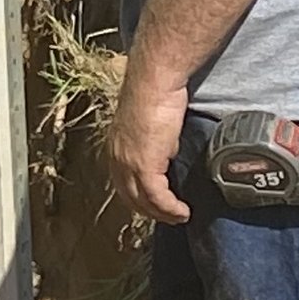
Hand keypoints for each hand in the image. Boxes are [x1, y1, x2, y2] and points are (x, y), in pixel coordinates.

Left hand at [109, 64, 190, 224]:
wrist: (155, 82)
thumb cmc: (155, 93)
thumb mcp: (152, 124)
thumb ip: (155, 142)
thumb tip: (167, 154)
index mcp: (116, 147)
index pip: (123, 182)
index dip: (139, 197)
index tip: (155, 204)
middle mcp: (117, 158)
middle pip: (130, 197)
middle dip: (149, 210)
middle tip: (168, 217)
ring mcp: (129, 164)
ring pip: (143, 201)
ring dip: (162, 214)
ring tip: (178, 217)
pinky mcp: (145, 166)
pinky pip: (157, 197)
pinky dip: (170, 208)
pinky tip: (182, 211)